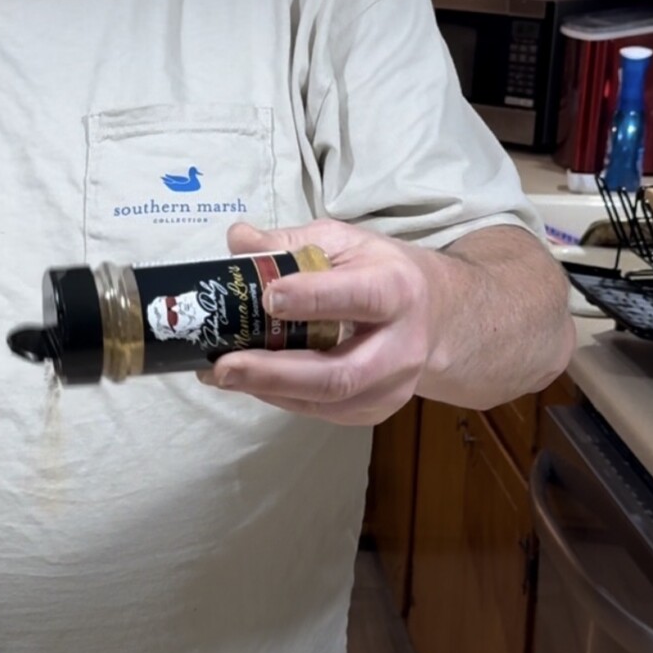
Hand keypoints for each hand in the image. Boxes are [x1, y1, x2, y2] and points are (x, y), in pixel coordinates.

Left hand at [199, 219, 439, 424]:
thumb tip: (238, 240)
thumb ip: (290, 242)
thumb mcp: (343, 243)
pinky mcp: (373, 411)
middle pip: (339, 373)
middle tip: (224, 366)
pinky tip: (250, 382)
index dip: (313, 299)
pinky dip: (279, 397)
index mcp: (397, 290)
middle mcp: (401, 346)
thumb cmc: (379, 272)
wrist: (433, 316)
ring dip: (267, 390)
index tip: (267, 297)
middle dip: (275, 373)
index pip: (360, 298)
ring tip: (219, 374)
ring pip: (326, 401)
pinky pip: (321, 412)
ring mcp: (390, 387)